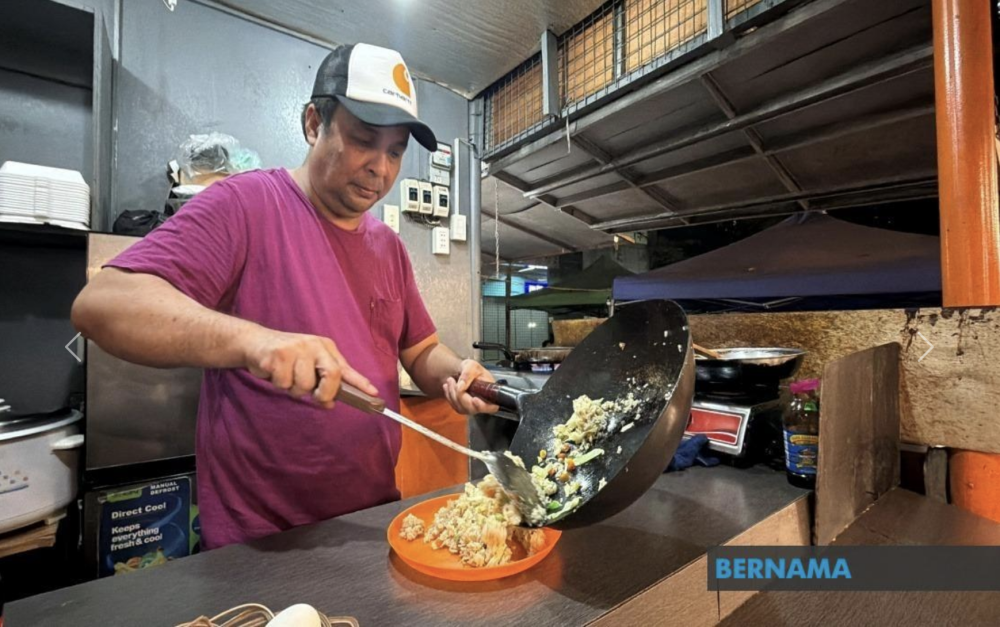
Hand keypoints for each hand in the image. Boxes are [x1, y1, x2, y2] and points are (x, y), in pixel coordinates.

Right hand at [243, 328, 377, 407]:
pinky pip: (284, 382)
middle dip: (323, 393)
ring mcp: (297, 348)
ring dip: (293, 387)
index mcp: (325, 347)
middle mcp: (314, 345)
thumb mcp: (309, 363)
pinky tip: (275, 371)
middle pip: (331, 376)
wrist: (255, 342)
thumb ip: (323, 381)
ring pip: (304, 385)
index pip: (346, 368)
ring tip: (286, 375)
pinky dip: (278, 383)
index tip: (374, 393)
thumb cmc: (286, 356)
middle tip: (312, 394)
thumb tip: (331, 403)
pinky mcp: (279, 355)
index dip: (361, 382)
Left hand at [443, 359, 499, 414]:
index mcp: (491, 394)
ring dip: (452, 393)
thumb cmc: (473, 368)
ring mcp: (472, 408)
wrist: (465, 371)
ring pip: (460, 407)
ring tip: (450, 379)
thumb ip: (468, 374)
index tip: (475, 399)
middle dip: (460, 395)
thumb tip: (461, 386)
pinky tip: (447, 386)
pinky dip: (448, 395)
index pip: (490, 407)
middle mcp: (482, 404)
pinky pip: (454, 405)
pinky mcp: (462, 408)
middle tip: (451, 380)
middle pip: (471, 408)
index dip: (482, 405)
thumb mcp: (472, 365)